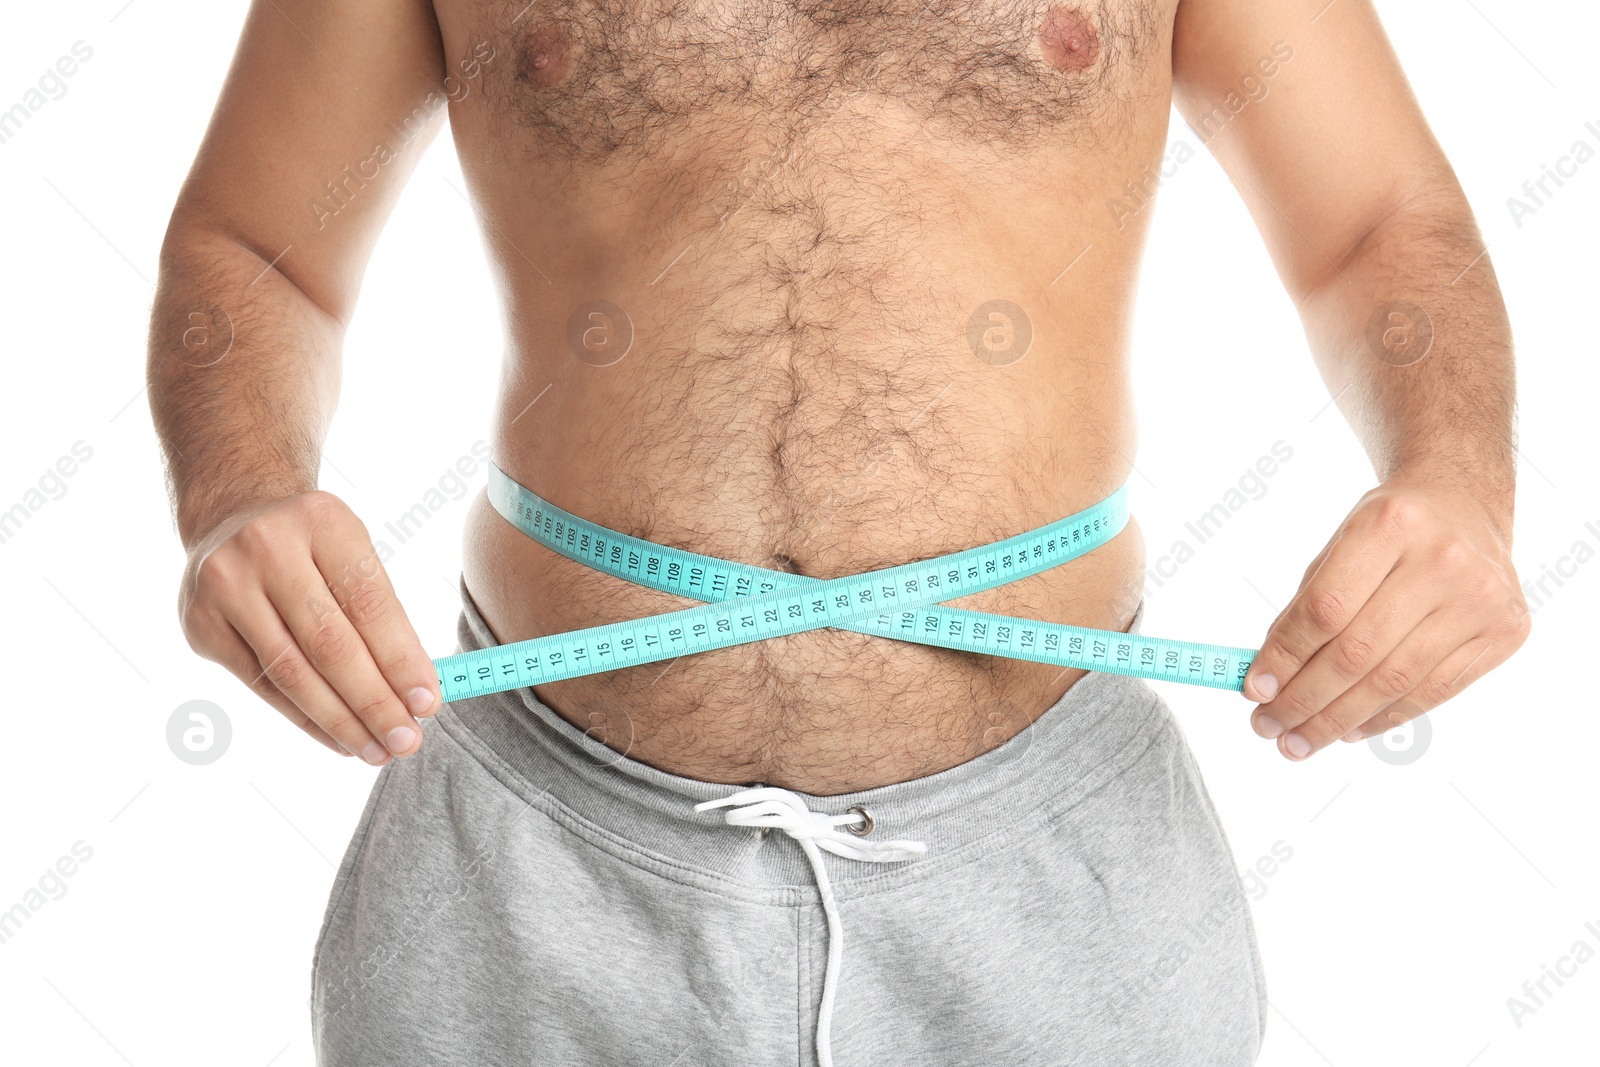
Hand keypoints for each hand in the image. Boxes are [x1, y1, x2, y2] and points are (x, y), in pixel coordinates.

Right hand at [179, 491, 440, 763]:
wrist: (234, 518)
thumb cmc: (313, 547)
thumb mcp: (353, 553)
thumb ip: (383, 616)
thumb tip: (416, 692)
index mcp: (321, 522)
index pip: (370, 604)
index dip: (401, 660)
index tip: (428, 704)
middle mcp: (266, 548)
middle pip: (330, 644)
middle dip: (374, 702)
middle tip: (406, 742)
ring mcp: (225, 586)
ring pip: (292, 673)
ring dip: (341, 721)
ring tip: (376, 750)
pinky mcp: (200, 624)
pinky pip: (263, 685)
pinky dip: (305, 718)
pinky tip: (338, 738)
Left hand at [1242, 476, 1529, 759]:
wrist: (1464, 505)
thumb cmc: (1390, 530)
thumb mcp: (1340, 544)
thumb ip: (1306, 606)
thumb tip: (1268, 680)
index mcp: (1390, 524)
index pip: (1324, 608)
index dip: (1285, 657)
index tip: (1254, 691)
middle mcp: (1443, 560)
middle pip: (1358, 652)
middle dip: (1304, 700)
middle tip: (1268, 727)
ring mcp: (1481, 598)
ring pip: (1395, 681)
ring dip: (1337, 720)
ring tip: (1298, 741)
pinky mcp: (1505, 632)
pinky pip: (1433, 692)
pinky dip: (1383, 718)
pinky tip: (1348, 731)